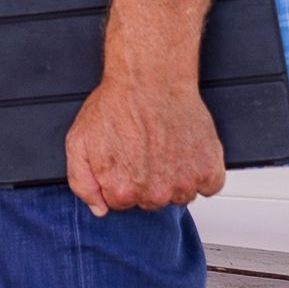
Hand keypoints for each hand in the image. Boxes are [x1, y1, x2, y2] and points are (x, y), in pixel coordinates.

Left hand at [61, 70, 226, 214]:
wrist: (150, 79)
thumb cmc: (117, 105)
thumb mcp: (78, 142)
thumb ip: (82, 183)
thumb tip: (99, 209)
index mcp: (123, 191)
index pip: (121, 203)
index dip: (121, 179)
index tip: (124, 158)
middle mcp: (155, 193)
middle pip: (151, 201)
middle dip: (147, 181)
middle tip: (145, 149)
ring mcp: (185, 184)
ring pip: (181, 195)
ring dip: (175, 178)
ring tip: (165, 147)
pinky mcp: (209, 170)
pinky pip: (210, 186)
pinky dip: (202, 172)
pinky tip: (186, 152)